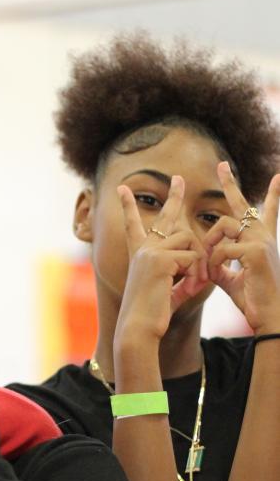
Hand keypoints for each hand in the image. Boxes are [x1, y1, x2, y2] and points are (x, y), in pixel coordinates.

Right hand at [116, 176, 208, 341]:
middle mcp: (143, 249)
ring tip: (190, 285)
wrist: (138, 326)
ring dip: (197, 264)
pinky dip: (195, 275)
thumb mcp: (168, 290)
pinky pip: (191, 258)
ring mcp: (150, 252)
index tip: (122, 188)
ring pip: (188, 241)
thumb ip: (182, 277)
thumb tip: (201, 270)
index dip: (128, 206)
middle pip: (164, 217)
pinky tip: (186, 288)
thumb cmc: (152, 314)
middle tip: (178, 178)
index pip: (133, 226)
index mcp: (140, 255)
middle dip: (173, 195)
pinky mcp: (160, 259)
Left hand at [204, 162, 279, 334]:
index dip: (273, 194)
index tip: (279, 176)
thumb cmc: (253, 299)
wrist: (268, 315)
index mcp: (260, 240)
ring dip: (209, 241)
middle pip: (242, 206)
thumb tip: (208, 260)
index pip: (265, 212)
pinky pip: (222, 248)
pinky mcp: (256, 252)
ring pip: (224, 224)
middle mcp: (264, 236)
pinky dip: (213, 262)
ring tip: (208, 262)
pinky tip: (214, 274)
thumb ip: (220, 265)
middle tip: (222, 165)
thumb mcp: (231, 278)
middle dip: (231, 184)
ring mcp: (262, 241)